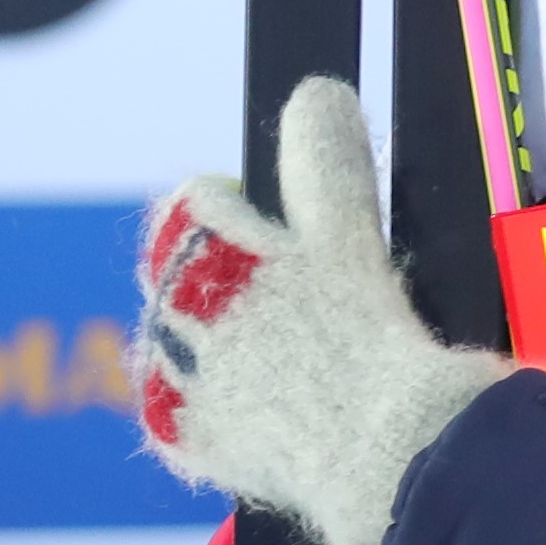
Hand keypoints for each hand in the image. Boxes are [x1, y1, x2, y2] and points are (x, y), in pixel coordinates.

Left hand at [133, 74, 515, 544]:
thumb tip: (315, 93)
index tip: (292, 236)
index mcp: (202, 249)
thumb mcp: (349, 230)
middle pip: (181, 268)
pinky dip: (218, 397)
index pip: (196, 201)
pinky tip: (274, 403)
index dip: (245, 209)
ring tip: (294, 358)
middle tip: (301, 301)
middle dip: (228, 277)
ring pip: (180, 333)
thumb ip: (324, 157)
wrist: (377, 451)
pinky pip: (183, 399)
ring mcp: (168, 378)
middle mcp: (169, 311)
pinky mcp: (177, 437)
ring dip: (219, 337)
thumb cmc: (366, 334)